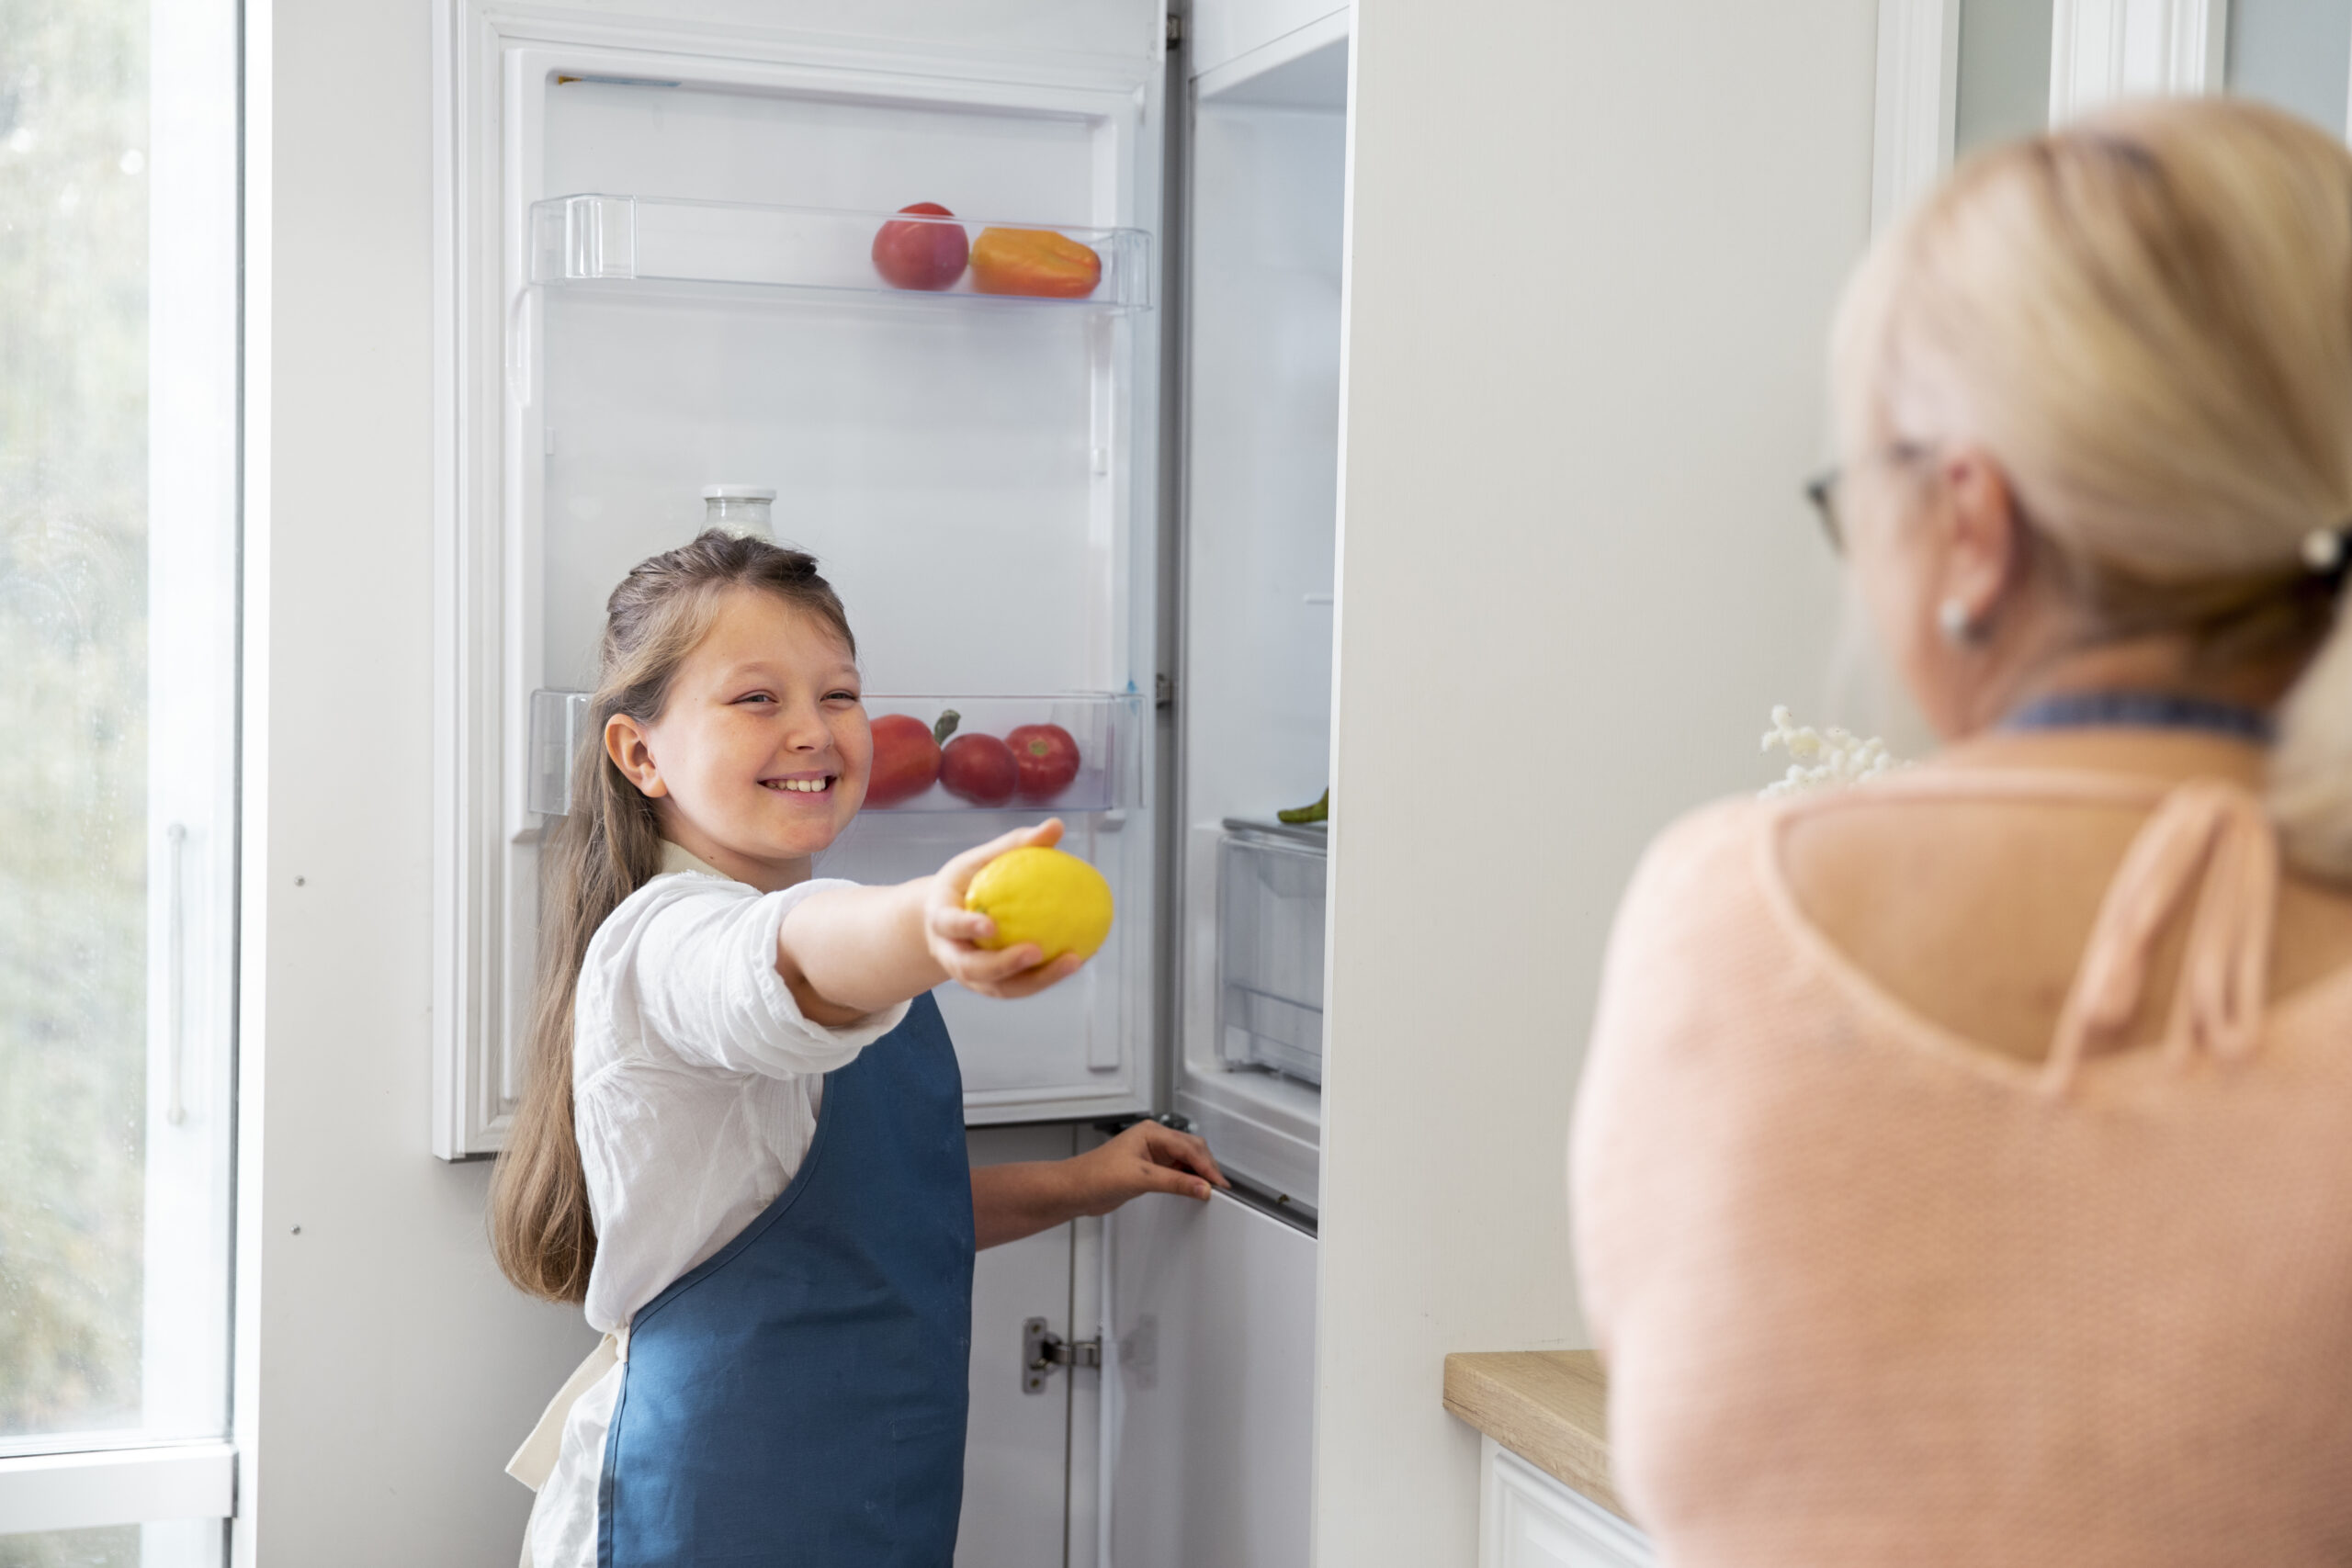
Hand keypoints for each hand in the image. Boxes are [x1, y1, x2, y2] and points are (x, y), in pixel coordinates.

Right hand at [922, 818, 1085, 998]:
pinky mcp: (990, 986)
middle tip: (1036, 952)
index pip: (949, 925)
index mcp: (940, 920)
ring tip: (1072, 961)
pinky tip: (1077, 960)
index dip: (966, 927)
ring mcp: (969, 976)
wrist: (946, 920)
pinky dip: (1047, 977)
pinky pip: (1020, 987)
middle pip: (973, 968)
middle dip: (1003, 965)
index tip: (990, 925)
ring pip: (1000, 987)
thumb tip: (1056, 825)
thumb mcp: (980, 860)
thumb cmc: (966, 883)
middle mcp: (952, 954)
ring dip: (1036, 979)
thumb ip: (1015, 844)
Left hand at [1065, 1122, 1230, 1214]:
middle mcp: (1153, 1140)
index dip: (1206, 1166)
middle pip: (1192, 1150)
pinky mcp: (1148, 1171)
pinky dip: (1187, 1180)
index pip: (1189, 1147)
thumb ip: (1173, 1183)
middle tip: (1219, 1187)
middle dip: (1206, 1167)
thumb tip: (1200, 1186)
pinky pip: (1176, 1172)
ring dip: (1198, 1173)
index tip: (1218, 1183)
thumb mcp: (1139, 1179)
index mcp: (1151, 1133)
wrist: (1073, 1190)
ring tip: (1209, 1189)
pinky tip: (1192, 1189)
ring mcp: (1151, 1155)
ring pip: (1186, 1160)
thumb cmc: (1094, 1175)